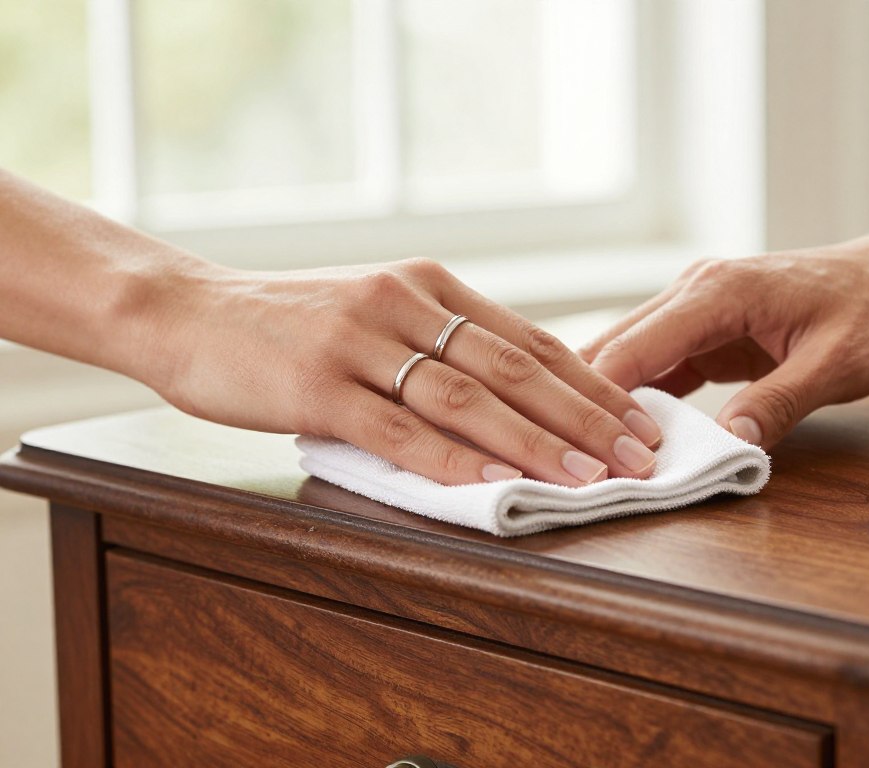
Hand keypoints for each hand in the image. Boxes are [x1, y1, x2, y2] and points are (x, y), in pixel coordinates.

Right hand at [145, 258, 662, 485]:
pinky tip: (494, 484)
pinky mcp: (319, 385)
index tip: (639, 421)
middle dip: (587, 418)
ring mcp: (362, 342)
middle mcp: (405, 303)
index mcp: (430, 285)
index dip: (593, 384)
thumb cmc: (291, 323)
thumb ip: (439, 343)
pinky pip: (399, 429)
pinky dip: (452, 459)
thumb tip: (516, 397)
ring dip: (536, 443)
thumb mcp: (377, 312)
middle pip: (517, 368)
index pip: (531, 340)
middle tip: (639, 457)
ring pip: (468, 398)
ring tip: (588, 478)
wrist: (190, 312)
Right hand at [579, 233, 868, 447]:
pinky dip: (641, 399)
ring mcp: (696, 309)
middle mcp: (694, 291)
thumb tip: (729, 444)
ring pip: (628, 355)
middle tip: (581, 461)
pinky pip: (658, 365)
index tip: (594, 451)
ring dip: (612, 403)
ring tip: (596, 453)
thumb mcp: (837, 364)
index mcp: (718, 292)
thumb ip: (779, 403)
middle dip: (593, 402)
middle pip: (615, 347)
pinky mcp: (705, 330)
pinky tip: (630, 435)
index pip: (634, 346)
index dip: (606, 400)